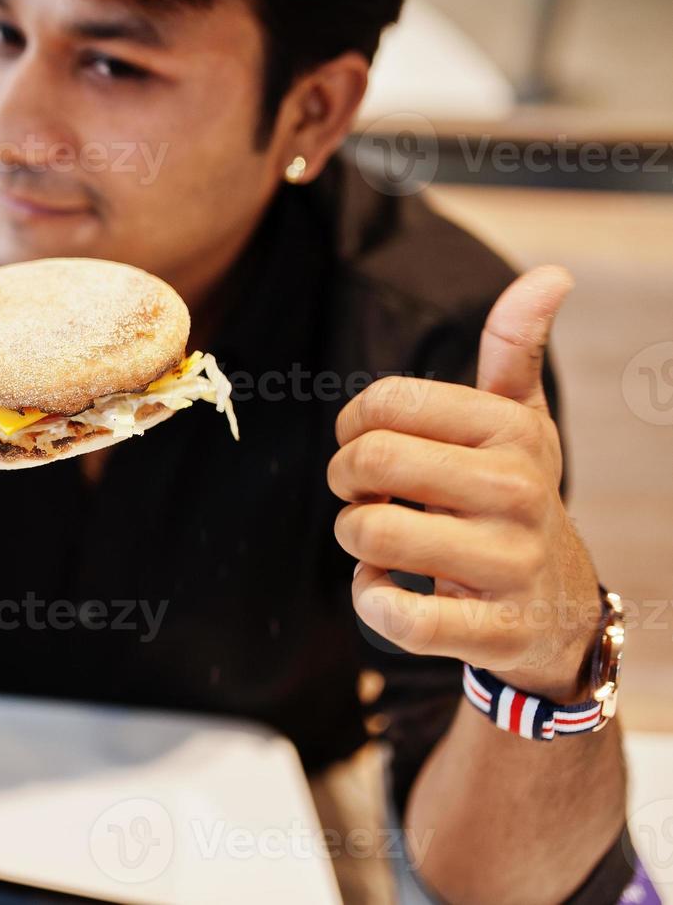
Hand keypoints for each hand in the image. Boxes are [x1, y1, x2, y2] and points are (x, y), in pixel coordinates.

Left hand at [328, 266, 601, 702]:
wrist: (559, 611)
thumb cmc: (510, 499)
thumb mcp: (517, 422)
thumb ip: (515, 349)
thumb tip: (550, 274)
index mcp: (512, 430)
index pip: (387, 403)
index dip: (353, 425)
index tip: (365, 443)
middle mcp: (518, 490)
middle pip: (369, 462)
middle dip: (345, 480)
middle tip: (364, 494)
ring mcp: (509, 563)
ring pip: (371, 534)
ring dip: (354, 540)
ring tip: (383, 539)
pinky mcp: (493, 630)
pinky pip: (393, 613)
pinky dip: (370, 601)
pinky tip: (390, 591)